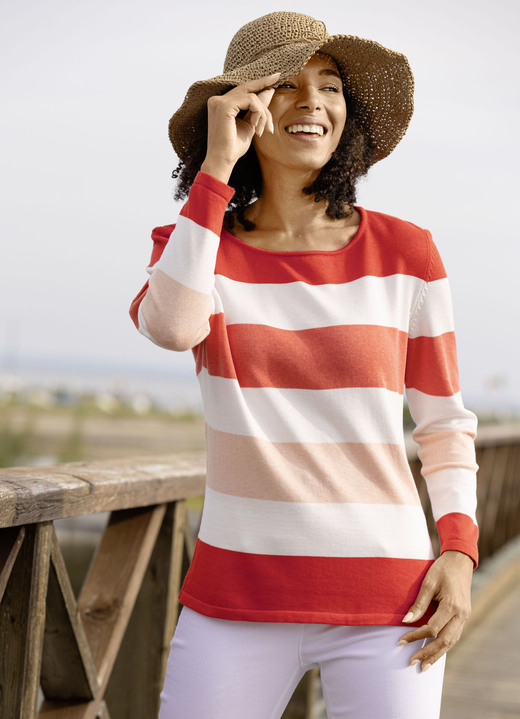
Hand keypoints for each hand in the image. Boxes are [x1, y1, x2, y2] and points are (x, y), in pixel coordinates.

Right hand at [201, 73, 279, 182]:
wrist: (223, 161)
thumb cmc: (233, 148)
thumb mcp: (250, 125)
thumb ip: (257, 108)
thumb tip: (269, 91)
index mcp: (221, 104)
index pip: (243, 90)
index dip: (259, 83)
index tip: (274, 77)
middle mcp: (217, 99)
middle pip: (248, 89)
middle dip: (265, 90)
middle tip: (278, 78)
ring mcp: (219, 101)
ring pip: (252, 96)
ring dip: (264, 113)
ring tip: (265, 129)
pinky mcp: (224, 105)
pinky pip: (251, 101)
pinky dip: (259, 113)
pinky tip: (257, 128)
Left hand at [398, 550, 472, 670]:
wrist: (460, 561)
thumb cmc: (442, 569)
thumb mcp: (428, 583)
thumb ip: (418, 604)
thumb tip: (405, 622)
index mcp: (452, 606)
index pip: (432, 628)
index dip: (415, 636)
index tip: (400, 641)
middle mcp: (461, 615)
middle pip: (444, 641)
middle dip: (428, 654)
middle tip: (412, 662)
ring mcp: (464, 617)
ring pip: (451, 642)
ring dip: (437, 655)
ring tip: (424, 666)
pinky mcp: (463, 616)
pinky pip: (454, 636)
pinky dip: (444, 646)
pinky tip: (434, 652)